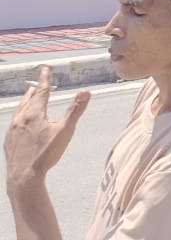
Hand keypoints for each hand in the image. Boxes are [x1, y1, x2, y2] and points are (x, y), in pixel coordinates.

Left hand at [5, 67, 89, 188]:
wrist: (23, 177)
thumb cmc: (46, 154)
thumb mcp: (65, 131)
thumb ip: (75, 110)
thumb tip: (86, 91)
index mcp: (35, 114)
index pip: (42, 91)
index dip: (45, 79)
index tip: (45, 69)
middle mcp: (21, 119)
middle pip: (28, 99)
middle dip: (35, 90)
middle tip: (38, 83)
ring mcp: (12, 130)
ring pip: (19, 110)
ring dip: (25, 102)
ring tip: (28, 98)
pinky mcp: (8, 141)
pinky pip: (13, 123)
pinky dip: (19, 116)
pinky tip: (21, 122)